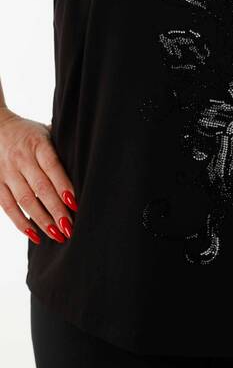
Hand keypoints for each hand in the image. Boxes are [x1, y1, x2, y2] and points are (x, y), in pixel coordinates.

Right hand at [0, 108, 76, 244]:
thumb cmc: (30, 133)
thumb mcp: (48, 131)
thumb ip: (63, 146)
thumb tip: (90, 158)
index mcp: (38, 144)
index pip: (52, 167)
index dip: (63, 186)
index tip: (75, 204)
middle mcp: (22, 159)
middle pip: (40, 188)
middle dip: (56, 210)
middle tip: (70, 228)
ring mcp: (7, 172)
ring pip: (24, 200)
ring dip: (41, 220)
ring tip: (57, 235)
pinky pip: (7, 207)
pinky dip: (21, 223)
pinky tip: (35, 235)